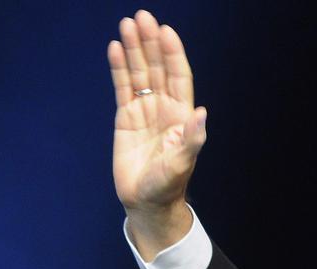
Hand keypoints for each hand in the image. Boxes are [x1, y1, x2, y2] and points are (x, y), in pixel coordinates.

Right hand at [109, 10, 206, 255]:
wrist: (145, 202)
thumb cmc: (167, 186)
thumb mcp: (181, 164)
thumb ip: (192, 139)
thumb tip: (201, 113)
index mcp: (180, 115)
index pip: (177, 76)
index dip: (172, 53)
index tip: (165, 31)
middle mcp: (163, 107)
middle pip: (156, 67)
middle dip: (150, 42)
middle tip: (141, 17)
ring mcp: (144, 110)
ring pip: (138, 73)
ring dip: (133, 49)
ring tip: (126, 25)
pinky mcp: (126, 118)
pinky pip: (122, 87)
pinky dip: (118, 68)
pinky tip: (115, 48)